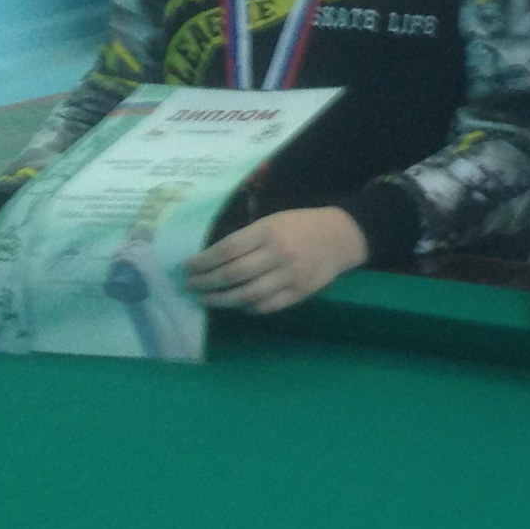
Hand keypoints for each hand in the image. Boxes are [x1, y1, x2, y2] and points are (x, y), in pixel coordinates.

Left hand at [182, 207, 368, 313]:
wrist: (342, 236)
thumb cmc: (301, 225)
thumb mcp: (272, 221)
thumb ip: (246, 239)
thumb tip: (211, 260)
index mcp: (268, 231)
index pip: (226, 250)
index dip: (203, 261)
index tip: (187, 267)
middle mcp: (278, 254)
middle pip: (232, 275)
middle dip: (205, 282)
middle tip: (190, 285)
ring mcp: (291, 276)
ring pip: (247, 295)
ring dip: (221, 299)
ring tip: (206, 299)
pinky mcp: (301, 292)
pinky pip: (267, 306)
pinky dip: (248, 307)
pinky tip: (238, 304)